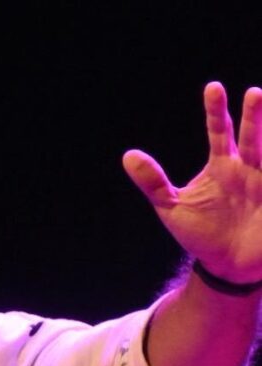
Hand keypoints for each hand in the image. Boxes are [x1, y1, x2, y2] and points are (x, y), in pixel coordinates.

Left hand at [122, 82, 261, 284]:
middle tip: (254, 94)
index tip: (213, 88)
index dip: (216, 111)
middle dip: (254, 117)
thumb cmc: (202, 234)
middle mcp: (247, 168)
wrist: (226, 266)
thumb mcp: (172, 208)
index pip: (219, 131)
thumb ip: (154, 183)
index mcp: (222, 165)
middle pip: (251, 138)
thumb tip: (128, 156)